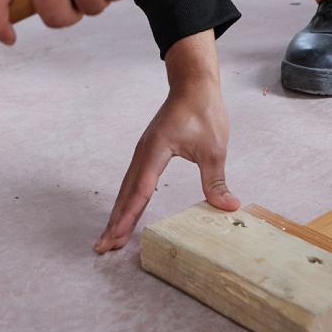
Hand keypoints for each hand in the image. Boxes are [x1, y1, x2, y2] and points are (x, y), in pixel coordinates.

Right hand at [94, 32, 239, 253]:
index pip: (140, 190)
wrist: (193, 85)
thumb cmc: (203, 111)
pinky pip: (133, 182)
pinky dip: (127, 201)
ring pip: (126, 189)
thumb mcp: (214, 148)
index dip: (128, 215)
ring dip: (118, 213)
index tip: (117, 235)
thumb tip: (228, 207)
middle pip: (125, 194)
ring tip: (110, 237)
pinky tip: (126, 213)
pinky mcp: (147, 153)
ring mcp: (142, 153)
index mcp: (156, 151)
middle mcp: (143, 154)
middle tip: (102, 247)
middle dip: (114, 222)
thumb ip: (215, 180)